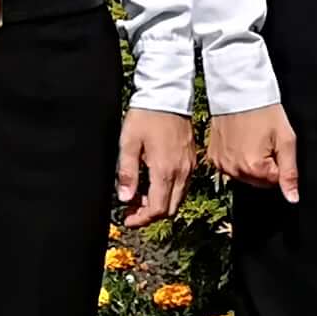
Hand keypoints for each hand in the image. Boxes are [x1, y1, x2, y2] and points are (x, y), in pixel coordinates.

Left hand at [113, 109, 194, 228]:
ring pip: (177, 200)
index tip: (127, 219)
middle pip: (169, 209)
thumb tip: (125, 198)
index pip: (157, 209)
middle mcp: (181, 172)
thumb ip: (127, 173)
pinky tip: (153, 184)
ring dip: (160, 204)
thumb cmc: (146, 116)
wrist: (167, 95)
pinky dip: (168, 193)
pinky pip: (182, 187)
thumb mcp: (128, 143)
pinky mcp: (191, 161)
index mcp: (164, 170)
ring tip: (139, 197)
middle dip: (150, 215)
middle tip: (131, 210)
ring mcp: (189, 167)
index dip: (141, 220)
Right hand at [205, 103, 298, 202]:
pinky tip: (239, 141)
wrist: (240, 93)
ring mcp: (222, 164)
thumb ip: (290, 173)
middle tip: (264, 142)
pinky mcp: (213, 157)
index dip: (279, 164)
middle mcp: (235, 170)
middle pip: (259, 181)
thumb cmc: (265, 112)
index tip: (274, 146)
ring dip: (250, 163)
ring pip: (244, 175)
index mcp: (254, 168)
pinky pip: (230, 166)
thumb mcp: (286, 141)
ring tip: (251, 139)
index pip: (274, 182)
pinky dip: (236, 158)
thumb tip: (293, 199)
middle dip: (265, 166)